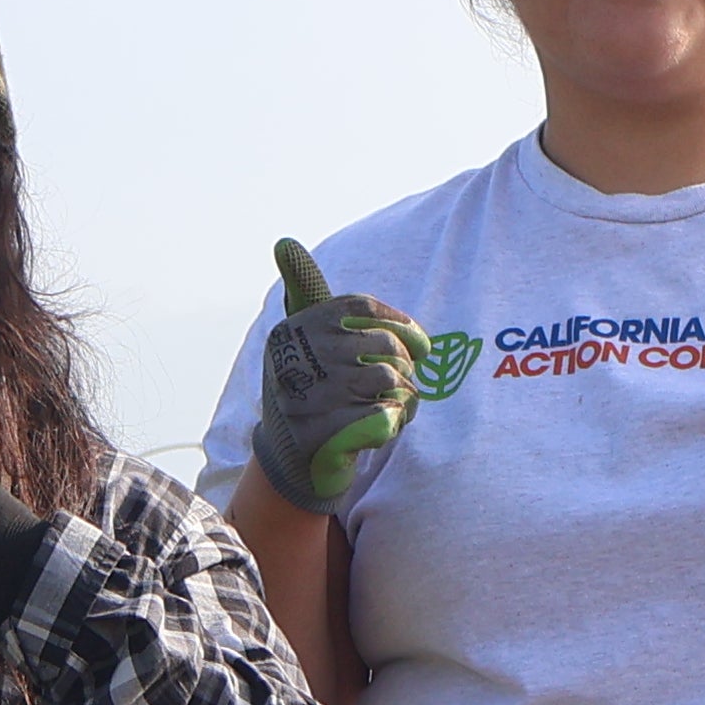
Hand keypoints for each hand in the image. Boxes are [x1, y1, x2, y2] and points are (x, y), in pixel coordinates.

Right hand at [252, 239, 428, 514]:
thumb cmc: (310, 390)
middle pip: (385, 348)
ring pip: (391, 383)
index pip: (363, 308)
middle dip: (403, 370)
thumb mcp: (304, 340)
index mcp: (295, 329)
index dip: (400, 325)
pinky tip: (380, 430)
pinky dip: (394, 425)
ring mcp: (309, 398)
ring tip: (389, 407)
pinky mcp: (324, 435)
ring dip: (403, 399)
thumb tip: (284, 242)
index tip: (420, 347)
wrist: (290, 462)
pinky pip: (387, 417)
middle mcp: (298, 359)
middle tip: (395, 386)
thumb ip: (305, 293)